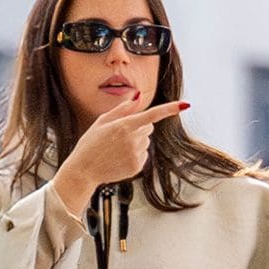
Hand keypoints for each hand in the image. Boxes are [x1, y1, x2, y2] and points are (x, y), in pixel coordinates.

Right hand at [52, 94, 188, 217]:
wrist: (83, 171)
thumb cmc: (90, 144)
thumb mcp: (101, 122)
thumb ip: (122, 109)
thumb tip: (137, 97)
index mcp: (124, 126)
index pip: (152, 115)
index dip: (170, 109)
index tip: (185, 105)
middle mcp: (133, 140)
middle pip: (149, 127)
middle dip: (139, 127)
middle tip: (120, 136)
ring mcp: (136, 155)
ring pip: (145, 142)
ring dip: (135, 142)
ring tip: (116, 150)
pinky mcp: (137, 167)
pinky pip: (143, 155)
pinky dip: (134, 156)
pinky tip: (119, 159)